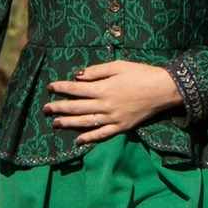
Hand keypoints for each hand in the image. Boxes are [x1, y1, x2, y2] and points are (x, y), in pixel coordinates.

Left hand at [45, 60, 182, 144]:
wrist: (163, 89)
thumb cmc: (141, 73)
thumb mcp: (118, 66)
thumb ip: (96, 71)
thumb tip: (76, 75)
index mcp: (103, 88)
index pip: (76, 89)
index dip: (61, 88)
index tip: (50, 87)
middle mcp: (105, 105)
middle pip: (77, 107)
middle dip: (59, 107)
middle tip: (44, 108)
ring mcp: (113, 118)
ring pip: (86, 122)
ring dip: (68, 123)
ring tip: (55, 123)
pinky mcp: (122, 127)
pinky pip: (102, 134)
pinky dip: (90, 138)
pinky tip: (79, 140)